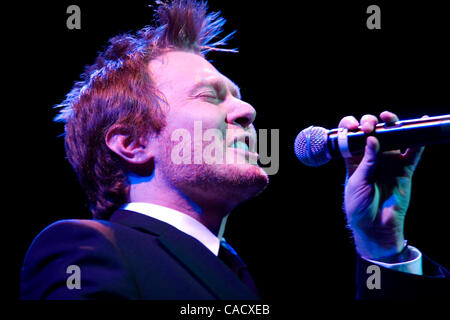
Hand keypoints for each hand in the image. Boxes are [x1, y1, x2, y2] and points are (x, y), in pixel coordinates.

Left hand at [340, 111, 423, 259]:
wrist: (374, 226)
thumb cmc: (358, 205)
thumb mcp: (357, 181)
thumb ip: (366, 160)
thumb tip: (372, 138)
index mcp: (355, 159)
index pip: (354, 136)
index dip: (354, 127)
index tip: (354, 127)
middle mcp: (372, 157)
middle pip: (374, 132)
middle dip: (371, 123)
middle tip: (370, 126)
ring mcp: (389, 162)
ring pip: (393, 138)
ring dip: (393, 125)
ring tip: (389, 118)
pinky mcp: (405, 170)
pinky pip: (413, 153)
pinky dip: (419, 140)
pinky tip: (421, 127)